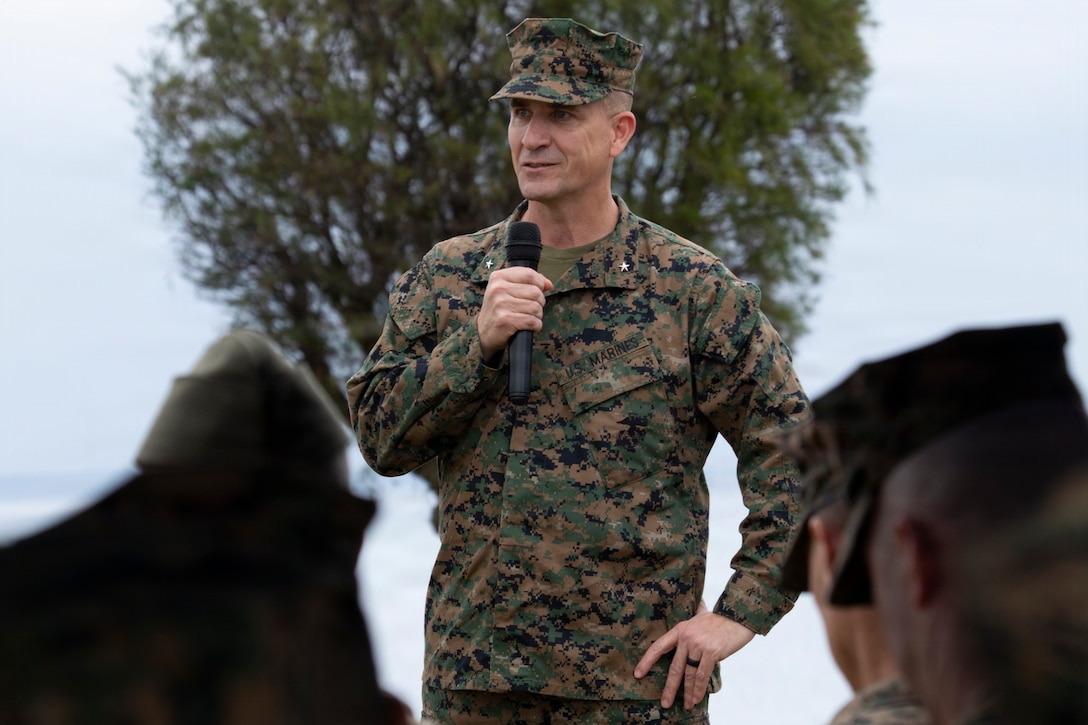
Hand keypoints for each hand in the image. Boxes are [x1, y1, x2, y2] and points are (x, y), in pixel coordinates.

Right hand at [477, 266, 551, 360]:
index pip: (529, 274)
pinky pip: (533, 321)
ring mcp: (500, 304)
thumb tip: (549, 284)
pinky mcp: (505, 320)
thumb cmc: (499, 309)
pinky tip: (528, 327)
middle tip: (529, 309)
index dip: (540, 284)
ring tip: (527, 318)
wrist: (484, 333)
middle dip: (539, 303)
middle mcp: (498, 289)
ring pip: (536, 307)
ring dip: (537, 316)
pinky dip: (536, 326)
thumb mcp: (507, 290)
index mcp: (498, 277)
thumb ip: (528, 282)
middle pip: (536, 292)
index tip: (538, 292)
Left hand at [633, 601, 755, 710]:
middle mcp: (686, 637)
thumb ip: (695, 614)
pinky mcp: (711, 653)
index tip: (638, 674)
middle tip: (665, 703)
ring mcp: (698, 645)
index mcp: (680, 629)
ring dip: (688, 693)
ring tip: (687, 706)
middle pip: (674, 667)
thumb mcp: (701, 615)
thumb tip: (696, 602)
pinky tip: (697, 698)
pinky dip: (699, 689)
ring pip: (689, 674)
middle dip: (670, 688)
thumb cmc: (720, 618)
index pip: (658, 647)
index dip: (647, 661)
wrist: (738, 617)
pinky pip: (702, 675)